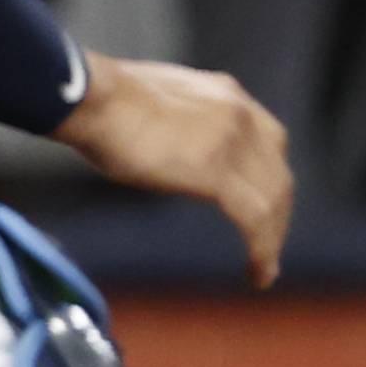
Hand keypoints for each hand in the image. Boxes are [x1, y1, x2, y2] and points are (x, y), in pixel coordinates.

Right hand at [53, 55, 290, 288]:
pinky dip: (263, 250)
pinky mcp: (217, 172)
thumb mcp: (155, 104)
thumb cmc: (98, 100)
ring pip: (273, 200)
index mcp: (223, 93)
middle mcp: (239, 113)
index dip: (267, 174)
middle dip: (277, 211)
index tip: (256, 199)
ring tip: (262, 268)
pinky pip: (255, 220)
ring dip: (272, 238)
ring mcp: (233, 142)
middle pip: (277, 171)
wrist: (87, 97)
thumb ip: (177, 125)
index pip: (267, 139)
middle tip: (265, 242)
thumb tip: (167, 151)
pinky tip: (257, 273)